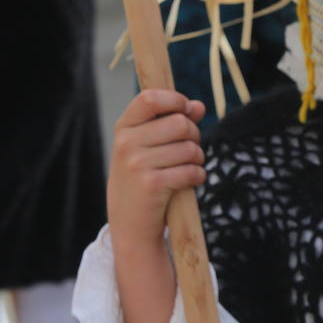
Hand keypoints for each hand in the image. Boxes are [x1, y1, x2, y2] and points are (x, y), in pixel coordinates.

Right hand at [108, 90, 206, 253]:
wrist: (130, 224)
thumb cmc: (143, 180)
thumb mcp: (148, 147)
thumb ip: (171, 122)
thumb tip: (199, 106)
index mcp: (124, 128)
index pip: (149, 98)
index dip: (176, 100)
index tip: (186, 111)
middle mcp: (126, 143)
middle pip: (180, 123)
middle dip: (194, 136)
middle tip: (189, 151)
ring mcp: (137, 164)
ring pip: (190, 148)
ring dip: (198, 159)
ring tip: (188, 168)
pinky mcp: (152, 184)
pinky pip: (192, 171)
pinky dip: (198, 176)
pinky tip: (190, 182)